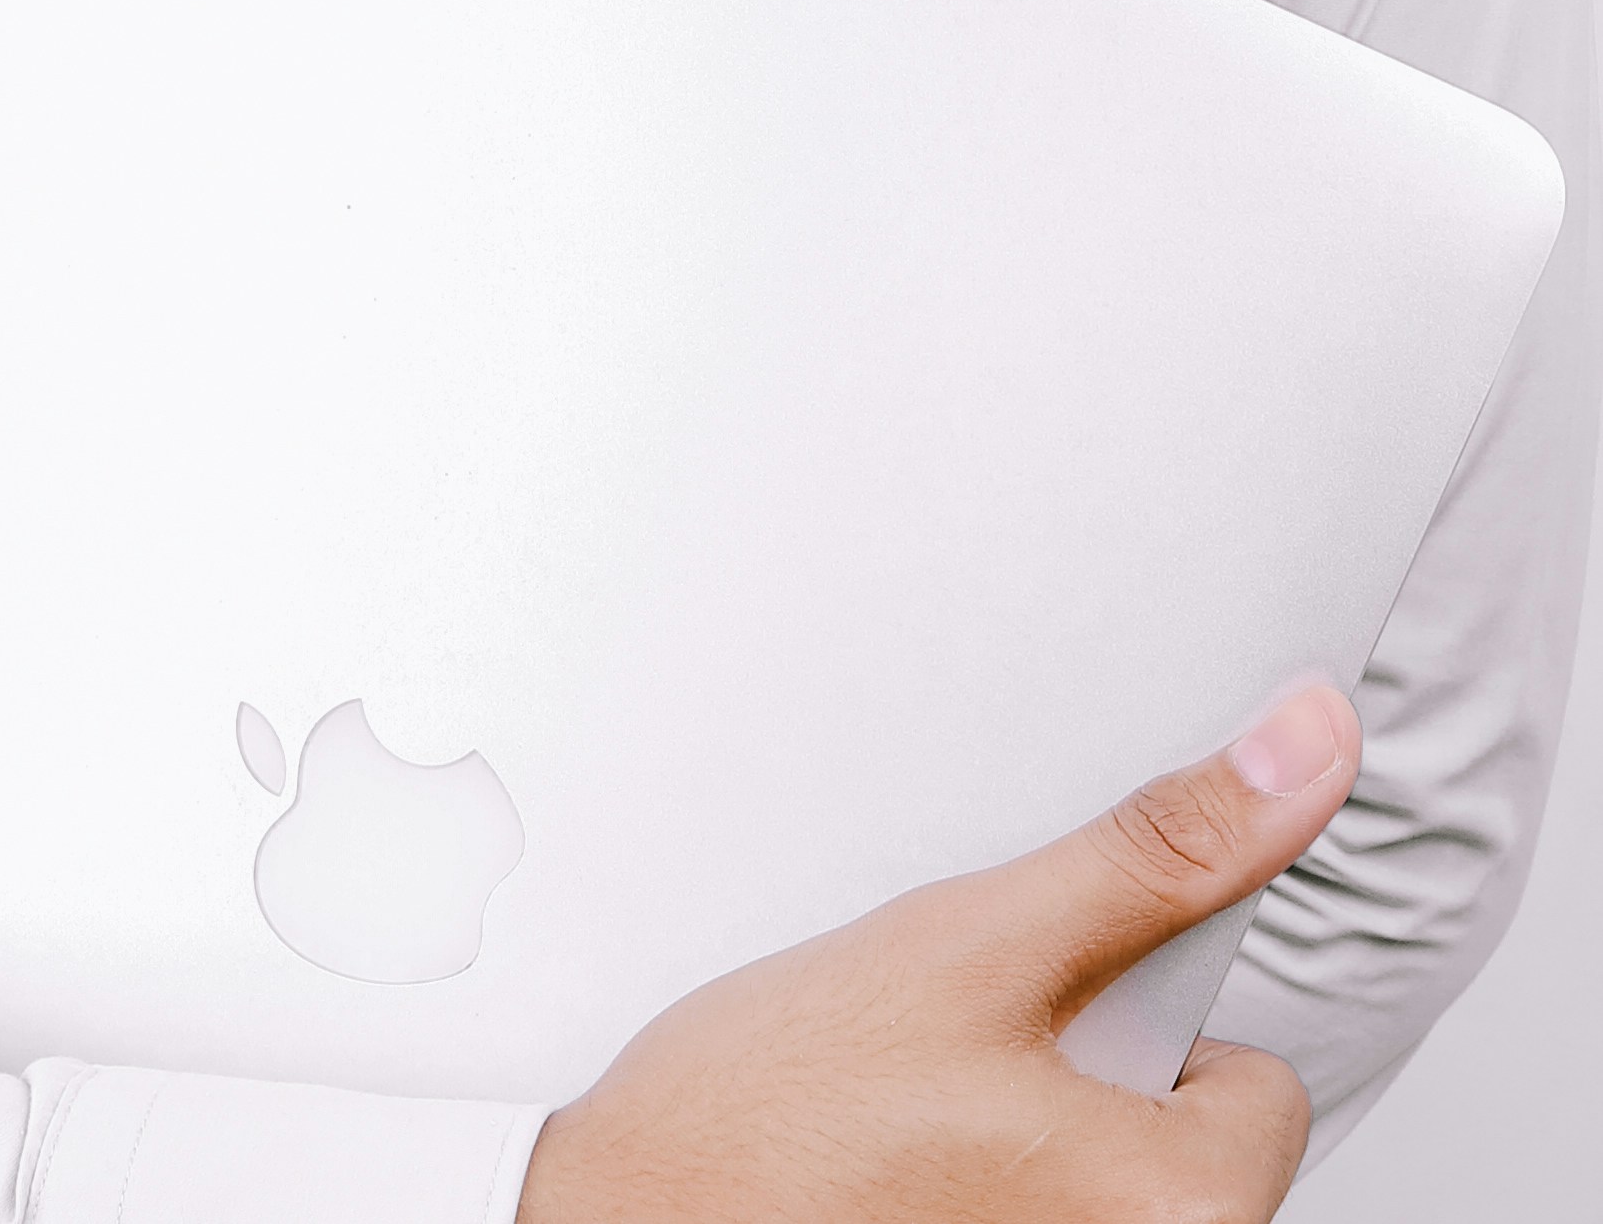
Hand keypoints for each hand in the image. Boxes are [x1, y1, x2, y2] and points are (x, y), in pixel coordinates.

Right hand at [516, 682, 1361, 1221]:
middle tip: (948, 1064)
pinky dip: (973, 1195)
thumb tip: (1307, 750)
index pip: (1252, 1081)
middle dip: (1076, 1085)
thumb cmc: (774, 1116)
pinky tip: (884, 1176)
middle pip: (1175, 1143)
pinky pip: (1026, 1217)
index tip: (1028, 1015)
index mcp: (1182, 1219)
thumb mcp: (978, 943)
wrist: (620, 1222)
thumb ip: (1158, 854)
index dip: (1134, 1018)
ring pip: (1097, 1186)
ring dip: (1021, 1140)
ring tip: (901, 1115)